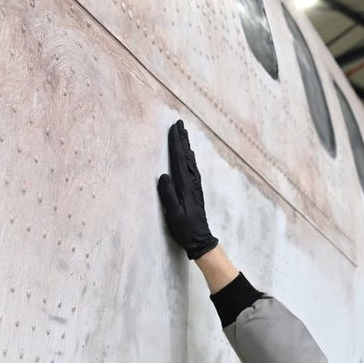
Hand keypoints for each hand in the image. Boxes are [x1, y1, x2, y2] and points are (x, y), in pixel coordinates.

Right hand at [156, 119, 217, 259]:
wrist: (200, 238)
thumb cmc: (185, 228)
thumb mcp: (173, 213)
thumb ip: (168, 195)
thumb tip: (163, 175)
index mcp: (184, 185)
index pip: (178, 159)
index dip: (176, 143)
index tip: (174, 128)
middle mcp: (191, 182)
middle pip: (186, 156)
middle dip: (182, 139)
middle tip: (180, 124)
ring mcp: (195, 186)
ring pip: (190, 160)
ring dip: (186, 146)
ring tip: (183, 134)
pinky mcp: (195, 190)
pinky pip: (192, 168)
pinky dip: (189, 157)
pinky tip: (189, 156)